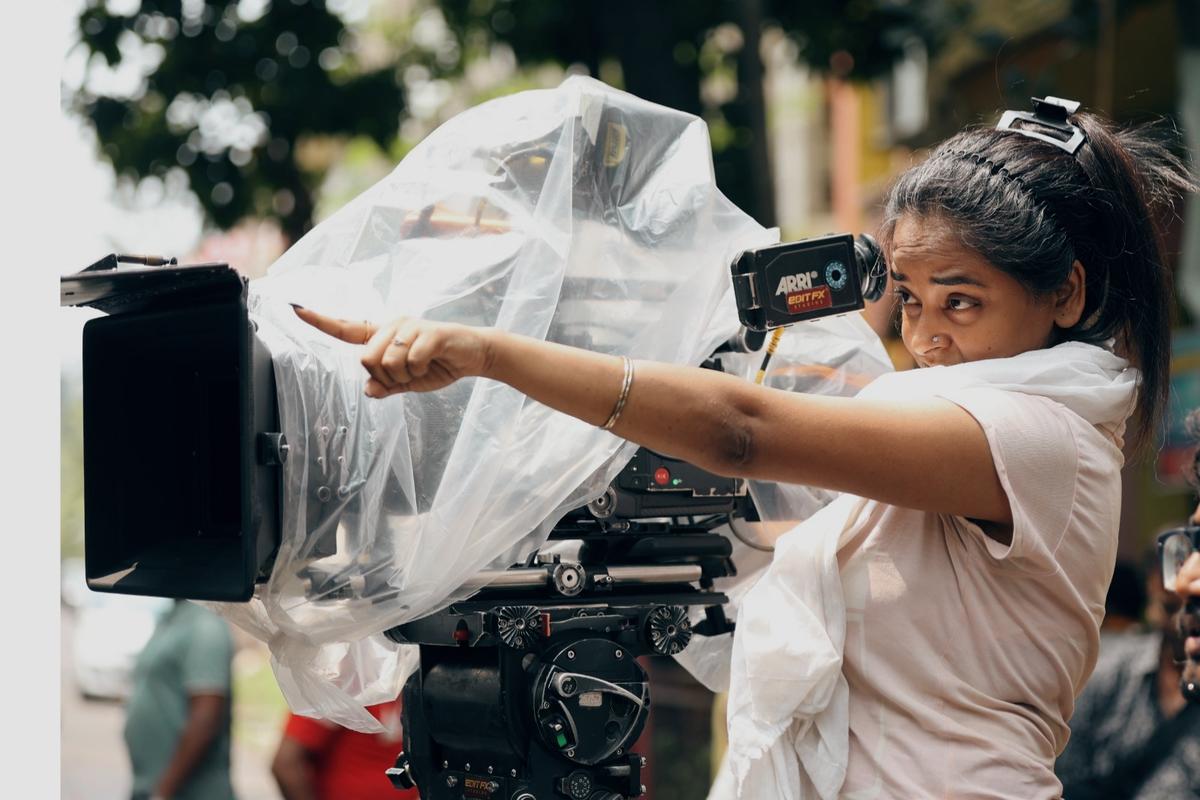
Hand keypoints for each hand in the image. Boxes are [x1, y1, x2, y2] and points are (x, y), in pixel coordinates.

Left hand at [292, 306, 491, 396]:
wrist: (473, 356)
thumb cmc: (438, 365)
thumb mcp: (409, 382)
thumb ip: (387, 386)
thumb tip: (369, 390)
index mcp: (383, 335)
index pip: (347, 329)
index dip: (321, 321)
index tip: (295, 308)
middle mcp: (393, 326)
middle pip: (366, 358)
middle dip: (386, 377)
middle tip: (408, 375)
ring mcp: (411, 327)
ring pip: (387, 362)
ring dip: (405, 375)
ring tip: (422, 368)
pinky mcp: (429, 333)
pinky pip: (410, 360)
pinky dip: (420, 370)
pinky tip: (433, 362)